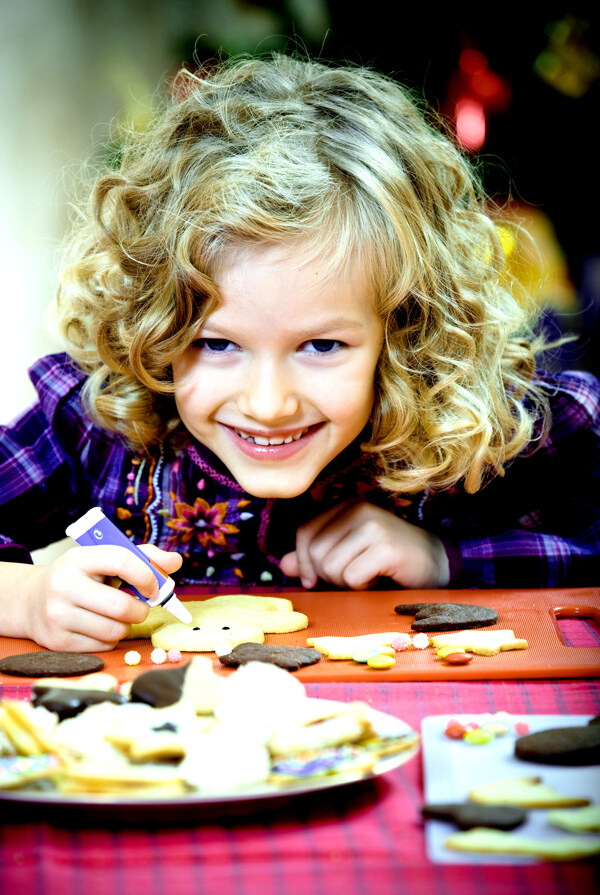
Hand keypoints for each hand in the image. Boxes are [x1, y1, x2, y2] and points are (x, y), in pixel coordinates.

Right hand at [17, 544, 181, 651]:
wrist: (31, 600)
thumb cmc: (81, 577)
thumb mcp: (105, 559)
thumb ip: (143, 557)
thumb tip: (176, 561)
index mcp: (79, 558)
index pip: (121, 560)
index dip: (146, 575)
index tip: (154, 586)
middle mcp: (64, 585)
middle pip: (121, 606)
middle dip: (140, 609)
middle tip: (140, 607)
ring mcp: (58, 615)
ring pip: (115, 630)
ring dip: (126, 626)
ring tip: (118, 616)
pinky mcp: (58, 642)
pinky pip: (103, 646)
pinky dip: (111, 639)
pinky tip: (100, 627)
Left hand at [280, 500, 449, 589]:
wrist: (434, 561)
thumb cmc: (386, 560)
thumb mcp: (345, 555)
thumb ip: (314, 557)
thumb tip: (283, 565)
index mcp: (344, 505)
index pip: (304, 532)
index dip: (303, 562)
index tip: (313, 581)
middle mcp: (357, 508)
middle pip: (315, 552)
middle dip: (328, 576)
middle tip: (352, 577)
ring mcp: (372, 525)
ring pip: (331, 566)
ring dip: (346, 583)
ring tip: (367, 575)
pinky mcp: (385, 546)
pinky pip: (352, 578)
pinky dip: (363, 587)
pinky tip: (380, 578)